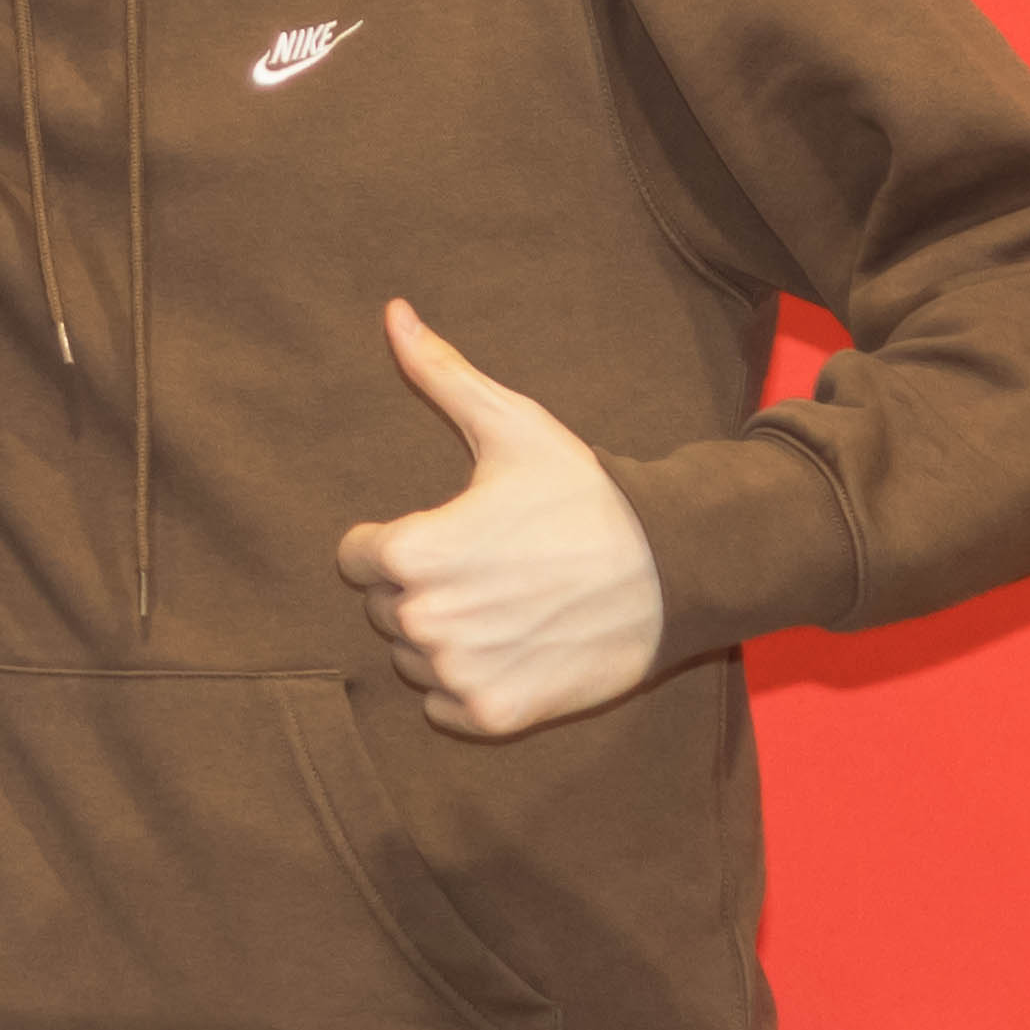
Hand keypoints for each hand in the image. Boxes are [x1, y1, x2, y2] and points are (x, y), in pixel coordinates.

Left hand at [333, 300, 666, 737]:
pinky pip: (440, 706)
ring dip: (443, 638)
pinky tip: (514, 647)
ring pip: (411, 658)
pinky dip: (467, 684)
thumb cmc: (588, 494)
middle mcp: (422, 620)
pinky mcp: (489, 716)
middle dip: (421, 587)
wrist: (675, 571)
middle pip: (383, 608)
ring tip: (506, 604)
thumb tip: (392, 313)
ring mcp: (455, 674)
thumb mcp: (514, 425)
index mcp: (411, 551)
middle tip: (488, 567)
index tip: (449, 532)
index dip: (395, 542)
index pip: (354, 558)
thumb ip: (440, 374)